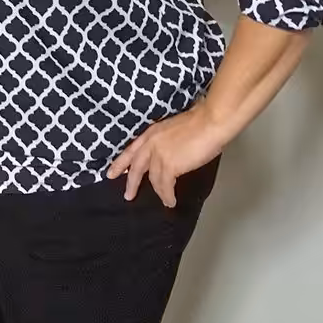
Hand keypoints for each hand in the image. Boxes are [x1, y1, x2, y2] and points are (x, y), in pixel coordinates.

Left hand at [106, 98, 227, 207]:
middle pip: (136, 167)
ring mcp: (159, 155)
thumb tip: (170, 151)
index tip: (112, 172)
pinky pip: (165, 187)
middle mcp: (151, 143)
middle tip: (128, 195)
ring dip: (158, 192)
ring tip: (163, 200)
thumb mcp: (174, 127)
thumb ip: (167, 139)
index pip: (132, 150)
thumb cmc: (201, 121)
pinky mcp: (170, 167)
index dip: (121, 162)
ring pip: (153, 180)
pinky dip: (168, 196)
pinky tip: (170, 201)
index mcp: (152, 132)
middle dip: (132, 183)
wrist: (210, 122)